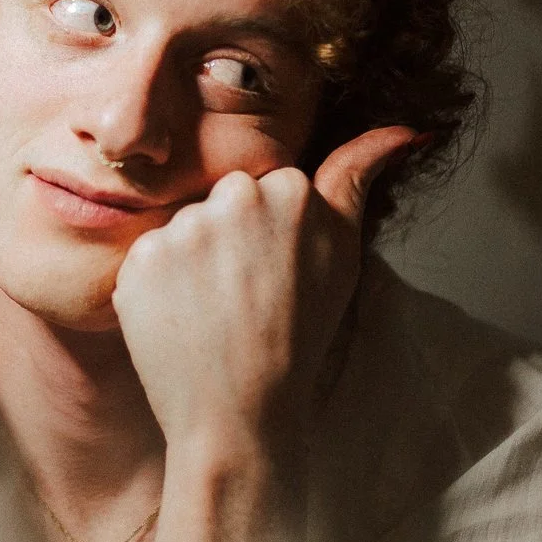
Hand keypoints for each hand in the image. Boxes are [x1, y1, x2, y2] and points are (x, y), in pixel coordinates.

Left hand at [111, 126, 417, 465]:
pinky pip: (147, 258)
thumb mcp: (343, 255)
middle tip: (245, 294)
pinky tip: (182, 319)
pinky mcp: (137, 262)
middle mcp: (232, 198)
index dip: (270, 234)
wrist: (240, 412)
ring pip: (185, 228)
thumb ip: (357, 178)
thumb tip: (404, 128)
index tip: (276, 271)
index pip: (267, 187)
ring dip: (194, 262)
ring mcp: (180, 230)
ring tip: (214, 311)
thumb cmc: (299, 336)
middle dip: (231, 238)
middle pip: (224, 199)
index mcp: (288, 189)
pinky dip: (159, 287)